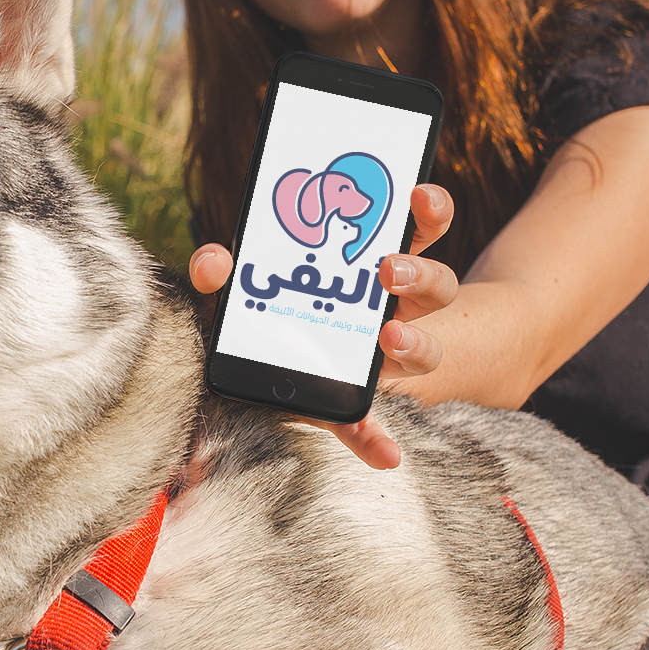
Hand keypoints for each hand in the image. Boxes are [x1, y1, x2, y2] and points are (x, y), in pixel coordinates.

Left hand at [188, 184, 456, 469]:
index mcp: (377, 265)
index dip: (429, 210)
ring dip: (414, 344)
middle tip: (386, 268)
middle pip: (435, 285)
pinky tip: (386, 455)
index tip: (418, 194)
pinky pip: (372, 421)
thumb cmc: (271, 309)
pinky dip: (376, 438)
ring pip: (424, 350)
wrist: (270, 371)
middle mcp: (395, 309)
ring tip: (389, 339)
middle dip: (419, 273)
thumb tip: (212, 261)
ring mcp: (383, 357)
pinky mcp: (354, 403)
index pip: (419, 229)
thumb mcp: (245, 284)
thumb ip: (226, 271)